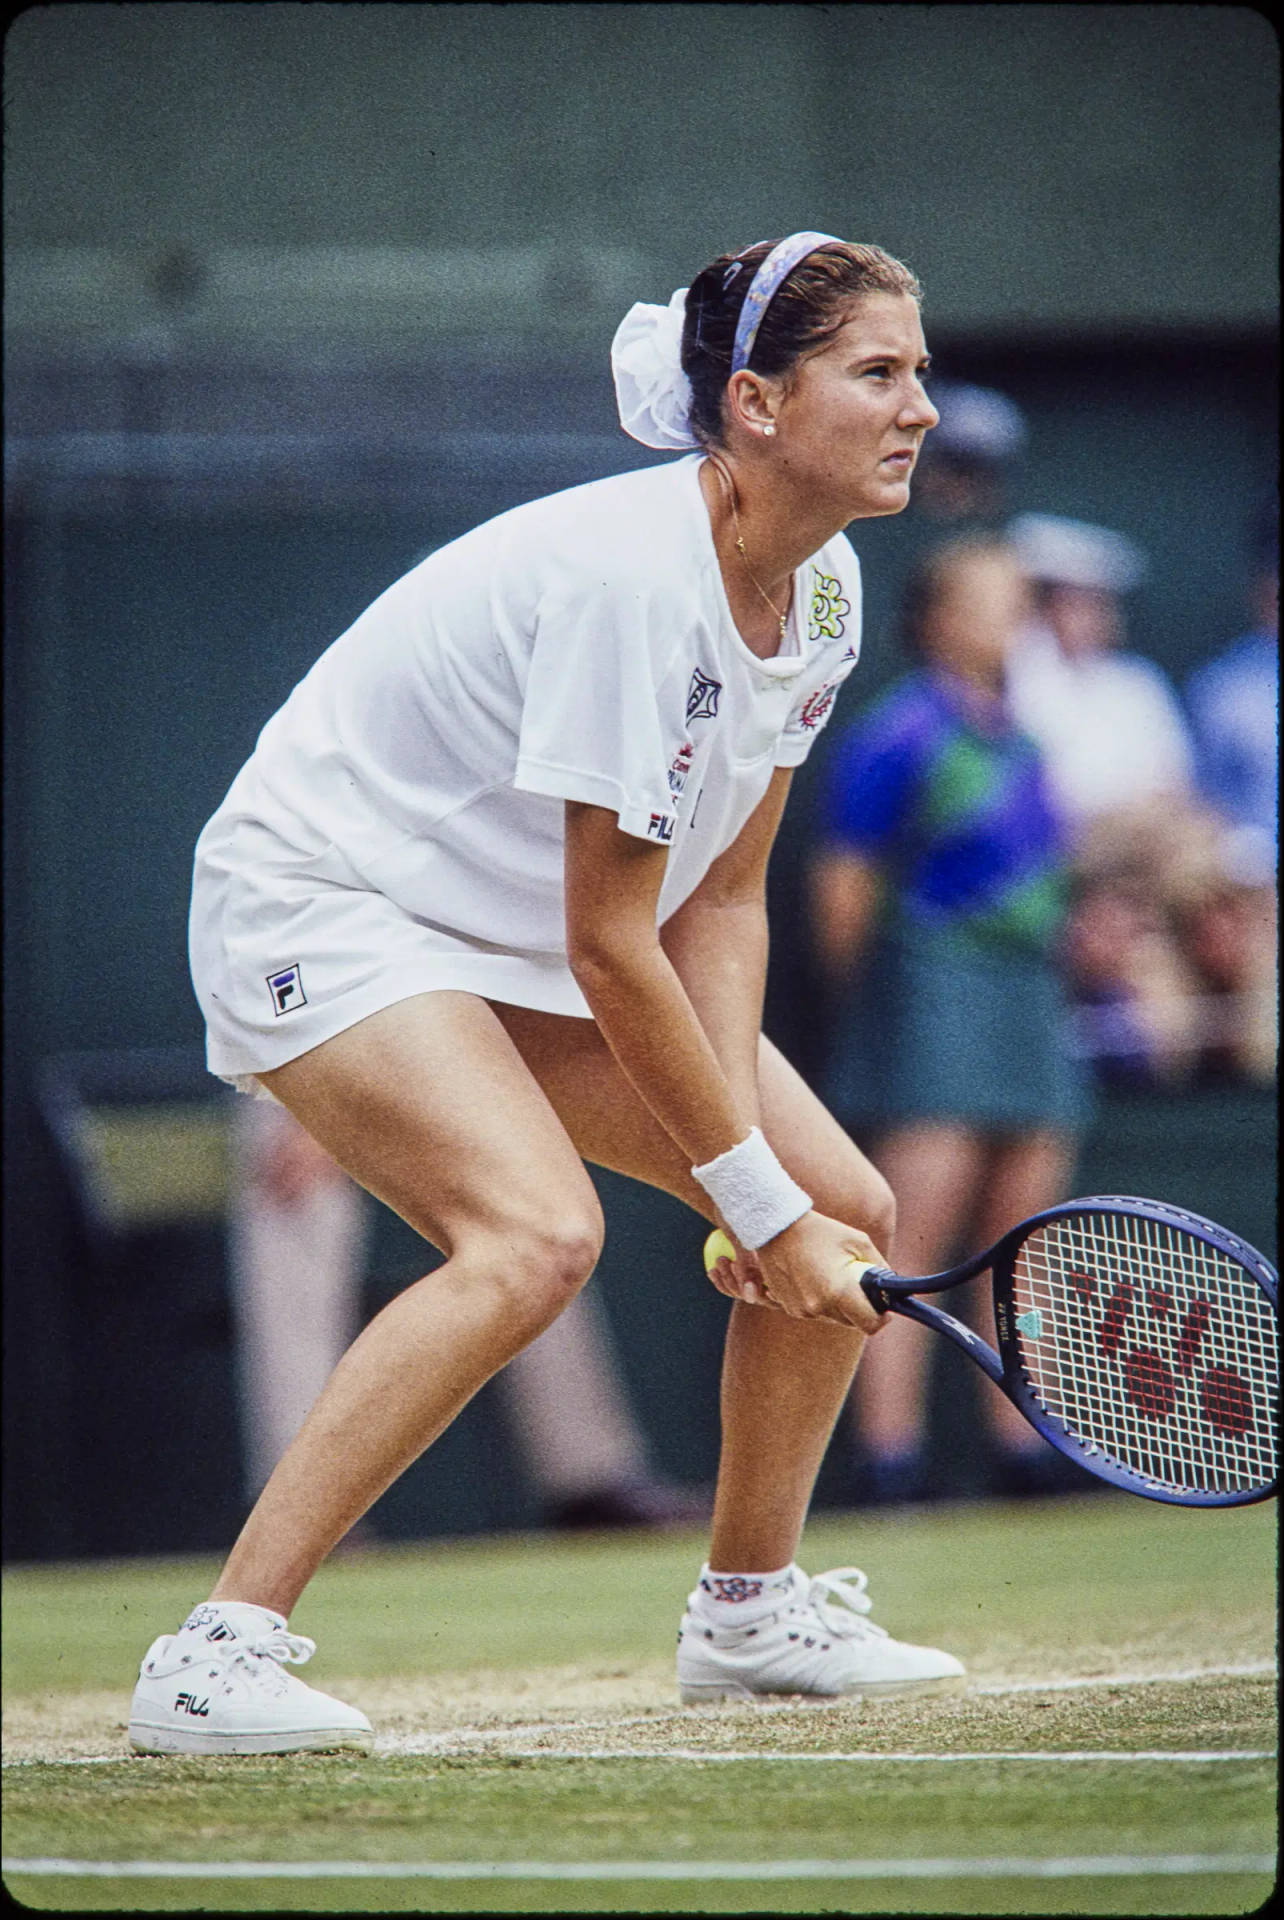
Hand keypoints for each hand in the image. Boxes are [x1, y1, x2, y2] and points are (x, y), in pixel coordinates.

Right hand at [706, 1213, 890, 1332]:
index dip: (881, 1319)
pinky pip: (814, 1313)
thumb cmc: (820, 1230)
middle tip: (858, 1286)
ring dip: (839, 1306)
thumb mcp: (858, 1241)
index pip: (869, 1324)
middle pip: (851, 1323)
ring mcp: (801, 1310)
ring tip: (833, 1277)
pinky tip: (815, 1279)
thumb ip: (880, 1266)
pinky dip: (820, 1302)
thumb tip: (891, 1286)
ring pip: (832, 1319)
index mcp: (838, 1292)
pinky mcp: (788, 1308)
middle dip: (860, 1309)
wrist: (776, 1227)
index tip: (884, 1309)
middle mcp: (818, 1307)